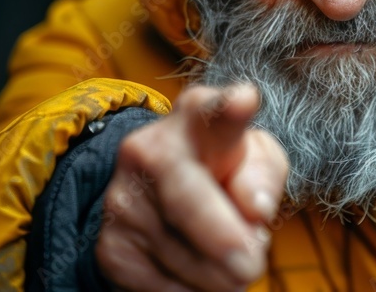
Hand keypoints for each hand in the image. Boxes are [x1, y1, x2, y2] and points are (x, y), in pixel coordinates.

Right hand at [96, 84, 288, 290]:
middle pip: (187, 199)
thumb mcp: (256, 161)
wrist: (162, 197)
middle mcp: (150, 150)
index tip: (243, 101)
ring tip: (232, 265)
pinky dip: (191, 291)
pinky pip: (159, 285)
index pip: (212, 112)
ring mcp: (123, 199)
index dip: (229, 108)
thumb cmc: (225, 170)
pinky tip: (200, 274)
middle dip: (221, 238)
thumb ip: (264, 176)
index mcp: (197, 119)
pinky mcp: (111, 246)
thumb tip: (255, 210)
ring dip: (218, 274)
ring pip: (179, 253)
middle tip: (251, 267)